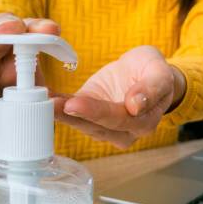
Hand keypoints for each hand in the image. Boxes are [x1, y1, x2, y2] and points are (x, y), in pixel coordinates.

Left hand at [55, 46, 185, 148]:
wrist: (144, 73)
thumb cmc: (154, 72)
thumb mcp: (160, 72)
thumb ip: (152, 88)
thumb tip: (135, 106)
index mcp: (143, 122)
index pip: (118, 120)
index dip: (96, 112)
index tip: (76, 103)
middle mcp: (122, 132)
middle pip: (95, 126)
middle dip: (71, 115)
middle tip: (51, 103)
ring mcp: (103, 126)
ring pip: (80, 123)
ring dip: (60, 112)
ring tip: (41, 99)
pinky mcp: (87, 115)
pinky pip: (71, 113)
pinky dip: (56, 105)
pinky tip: (42, 96)